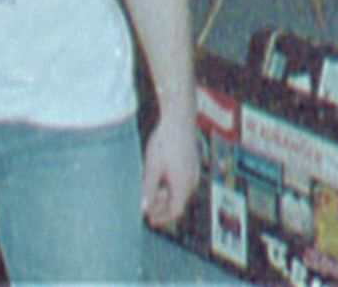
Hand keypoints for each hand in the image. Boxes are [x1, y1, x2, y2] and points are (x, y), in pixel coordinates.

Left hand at [140, 112, 200, 229]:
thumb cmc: (165, 141)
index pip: (175, 211)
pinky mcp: (192, 161)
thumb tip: (143, 207)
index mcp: (183, 185)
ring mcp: (194, 170)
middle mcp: (192, 180)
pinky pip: (183, 180)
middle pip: (178, 202)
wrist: (179, 118)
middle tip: (146, 206)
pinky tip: (159, 175)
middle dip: (161, 206)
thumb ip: (148, 188)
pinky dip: (170, 184)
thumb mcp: (153, 166)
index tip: (149, 220)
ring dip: (165, 194)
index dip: (162, 217)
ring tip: (150, 189)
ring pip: (180, 190)